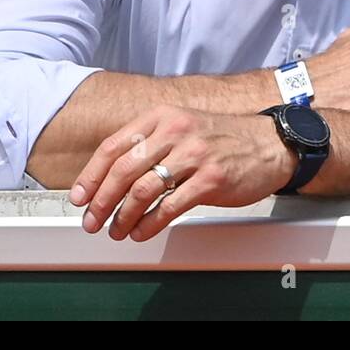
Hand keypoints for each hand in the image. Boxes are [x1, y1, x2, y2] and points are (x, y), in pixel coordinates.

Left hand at [70, 106, 292, 240]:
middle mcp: (176, 132)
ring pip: (143, 190)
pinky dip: (150, 224)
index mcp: (163, 117)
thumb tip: (111, 175)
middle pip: (123, 170)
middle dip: (101, 201)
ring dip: (123, 216)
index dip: (91, 175)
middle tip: (92, 220)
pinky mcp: (212, 180)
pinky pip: (170, 207)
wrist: (270, 144)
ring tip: (117, 230)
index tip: (79, 196)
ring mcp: (195, 155)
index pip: (114, 146)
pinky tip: (142, 232)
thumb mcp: (184, 127)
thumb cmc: (223, 139)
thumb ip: (150, 143)